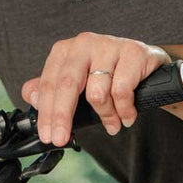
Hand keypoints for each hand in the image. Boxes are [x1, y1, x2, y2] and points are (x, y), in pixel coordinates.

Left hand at [20, 33, 171, 144]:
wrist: (149, 65)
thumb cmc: (109, 74)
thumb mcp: (78, 82)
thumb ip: (52, 90)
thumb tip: (33, 97)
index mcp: (66, 50)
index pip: (49, 83)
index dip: (46, 112)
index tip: (47, 135)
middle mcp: (85, 43)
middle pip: (67, 85)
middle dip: (62, 116)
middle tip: (61, 139)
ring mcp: (109, 45)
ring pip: (97, 92)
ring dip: (105, 116)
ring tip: (112, 123)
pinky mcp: (133, 52)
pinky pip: (122, 91)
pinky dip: (124, 111)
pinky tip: (127, 116)